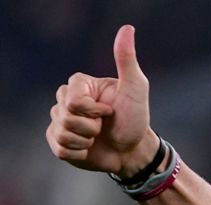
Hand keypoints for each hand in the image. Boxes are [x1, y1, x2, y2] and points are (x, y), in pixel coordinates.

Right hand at [46, 25, 157, 176]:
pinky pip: (60, 148)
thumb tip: (127, 28)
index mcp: (79, 84)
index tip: (110, 110)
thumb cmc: (135, 118)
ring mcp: (60, 120)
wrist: (133, 150)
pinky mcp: (59, 141)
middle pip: (64, 115)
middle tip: (104, 126)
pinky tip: (89, 148)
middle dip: (89, 126)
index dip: (92, 110)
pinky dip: (79, 153)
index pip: (72, 99)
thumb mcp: (136, 88)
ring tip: (97, 137)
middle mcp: (65, 100)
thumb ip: (126, 60)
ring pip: (62, 133)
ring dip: (86, 141)